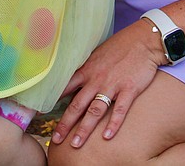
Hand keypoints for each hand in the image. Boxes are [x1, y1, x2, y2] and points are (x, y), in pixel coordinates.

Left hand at [51, 20, 163, 147]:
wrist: (144, 40)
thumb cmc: (120, 46)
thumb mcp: (97, 55)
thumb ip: (85, 69)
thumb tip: (73, 80)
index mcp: (87, 70)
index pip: (64, 88)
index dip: (52, 101)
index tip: (40, 114)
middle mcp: (96, 79)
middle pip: (77, 105)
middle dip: (65, 124)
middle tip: (56, 139)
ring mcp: (112, 85)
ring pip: (95, 110)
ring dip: (84, 128)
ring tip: (76, 144)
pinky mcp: (129, 89)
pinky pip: (120, 109)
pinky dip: (113, 124)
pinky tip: (107, 136)